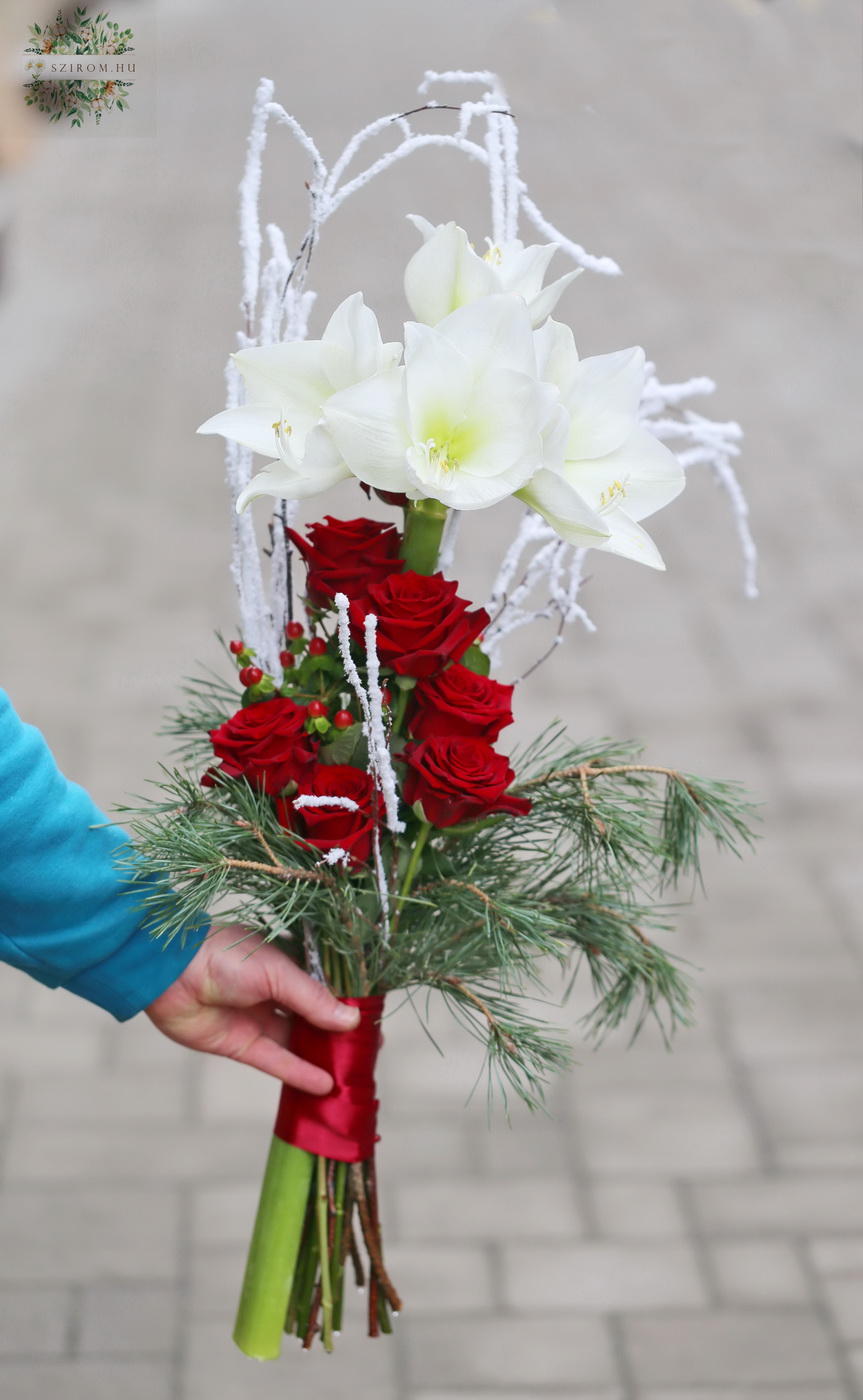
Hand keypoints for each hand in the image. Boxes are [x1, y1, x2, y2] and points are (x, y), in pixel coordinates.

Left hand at [144, 923, 358, 1092]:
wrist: (167, 972)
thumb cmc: (224, 956)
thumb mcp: (277, 971)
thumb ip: (313, 999)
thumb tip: (351, 1021)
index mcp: (285, 960)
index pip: (325, 983)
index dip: (349, 1000)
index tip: (374, 1018)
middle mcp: (274, 990)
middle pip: (314, 1015)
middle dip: (340, 1033)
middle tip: (368, 1051)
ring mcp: (258, 1017)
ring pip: (297, 1040)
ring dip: (322, 1057)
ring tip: (352, 1073)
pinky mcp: (240, 1044)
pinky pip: (276, 1060)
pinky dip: (298, 1073)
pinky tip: (324, 1085)